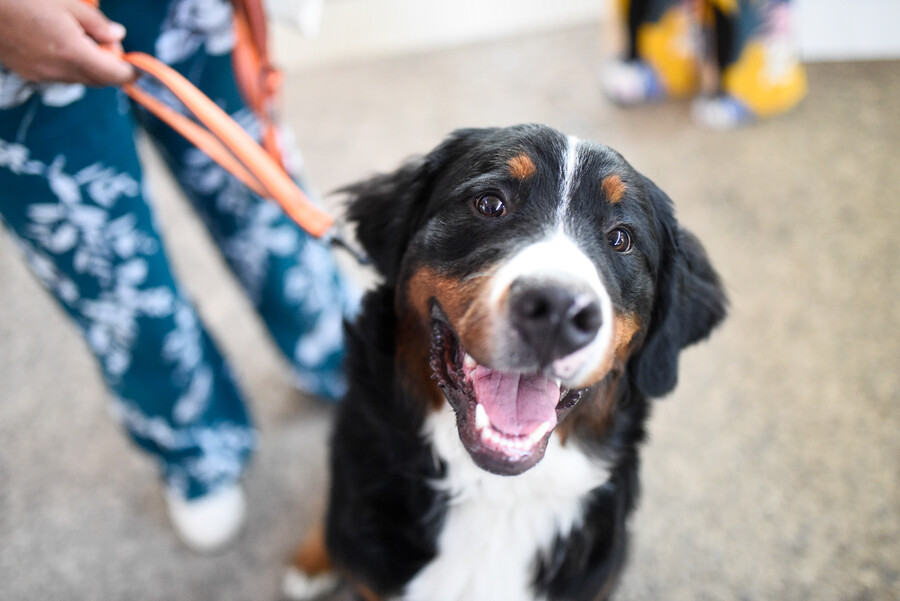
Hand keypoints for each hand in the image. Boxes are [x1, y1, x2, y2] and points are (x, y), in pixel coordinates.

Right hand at [0, 0, 133, 85]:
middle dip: (109, 67)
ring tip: (78, 38)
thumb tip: (118, 36)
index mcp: (73, 53)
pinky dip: (68, 65)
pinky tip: (58, 43)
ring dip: (88, 66)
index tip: (137, 68)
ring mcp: (42, 75)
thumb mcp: (69, 5)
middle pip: (98, 80)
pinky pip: (59, 76)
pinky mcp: (28, 74)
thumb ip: (98, 25)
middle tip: (105, 43)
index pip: (114, 75)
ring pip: (79, 79)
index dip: (129, 73)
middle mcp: (59, 70)